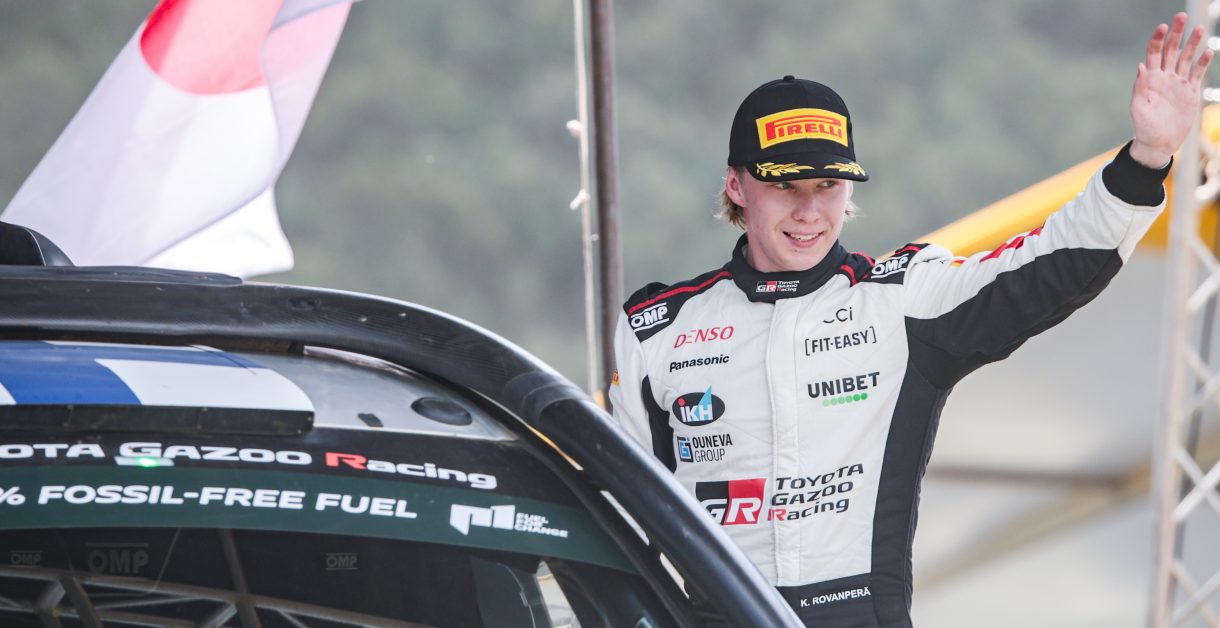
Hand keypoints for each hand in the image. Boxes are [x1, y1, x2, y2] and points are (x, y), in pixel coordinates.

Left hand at [1129, 13, 1213, 167]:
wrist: (1158, 143)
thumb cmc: (1144, 127)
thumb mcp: (1138, 108)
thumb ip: (1140, 88)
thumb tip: (1141, 66)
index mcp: (1150, 79)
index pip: (1153, 53)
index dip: (1157, 39)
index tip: (1162, 27)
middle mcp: (1164, 77)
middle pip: (1170, 50)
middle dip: (1175, 33)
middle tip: (1180, 17)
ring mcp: (1178, 83)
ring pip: (1186, 58)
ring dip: (1192, 43)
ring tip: (1199, 27)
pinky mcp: (1189, 92)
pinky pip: (1197, 73)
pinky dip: (1202, 62)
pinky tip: (1208, 51)